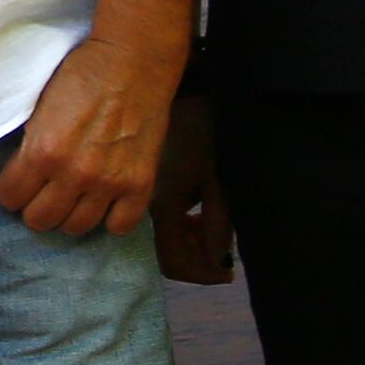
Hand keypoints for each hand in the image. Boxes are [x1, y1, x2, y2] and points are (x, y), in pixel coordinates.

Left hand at [0, 26, 183, 238]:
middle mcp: (75, 174)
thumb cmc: (83, 75)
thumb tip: (22, 175)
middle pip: (40, 220)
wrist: (134, 61)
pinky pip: (120, 226)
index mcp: (43, 151)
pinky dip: (111, 219)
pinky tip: (106, 203)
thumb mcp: (39, 108)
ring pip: (77, 228)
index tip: (19, 184)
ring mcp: (110, 183)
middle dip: (36, 207)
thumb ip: (31, 146)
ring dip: (71, 214)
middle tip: (44, 193)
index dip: (11, 191)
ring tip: (74, 197)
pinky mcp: (141, 184)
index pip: (10, 198)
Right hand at [150, 96, 236, 282]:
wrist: (176, 90)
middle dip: (197, 258)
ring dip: (189, 241)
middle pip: (166, 255)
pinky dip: (180, 225)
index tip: (227, 272)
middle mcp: (142, 208)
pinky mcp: (139, 186)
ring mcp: (137, 197)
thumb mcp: (218, 179)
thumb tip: (217, 262)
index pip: (175, 264)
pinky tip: (194, 208)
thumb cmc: (202, 132)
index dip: (202, 275)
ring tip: (208, 222)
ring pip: (161, 239)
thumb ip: (218, 224)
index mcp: (162, 207)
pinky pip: (157, 221)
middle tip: (220, 244)